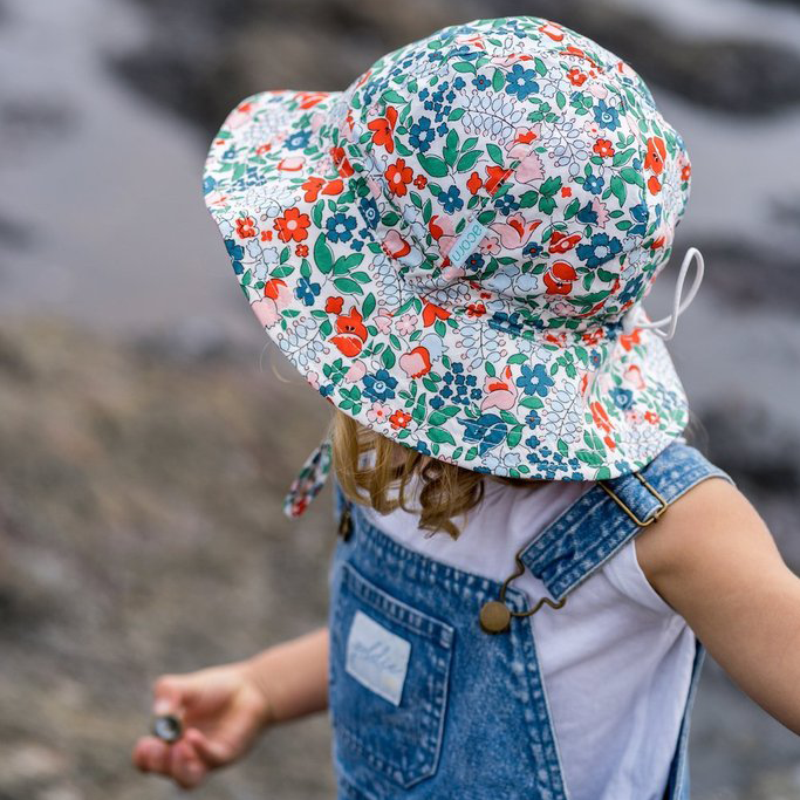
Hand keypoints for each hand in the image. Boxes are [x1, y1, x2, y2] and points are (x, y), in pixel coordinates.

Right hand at [132, 659, 273, 788]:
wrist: (249, 688)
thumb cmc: (215, 688)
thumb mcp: (187, 685)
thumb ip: (169, 691)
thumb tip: (159, 713)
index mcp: (169, 738)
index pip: (147, 759)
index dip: (143, 756)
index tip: (145, 743)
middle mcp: (184, 753)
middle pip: (163, 770)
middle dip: (156, 762)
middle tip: (158, 747)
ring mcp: (205, 757)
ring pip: (186, 780)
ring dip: (178, 768)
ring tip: (179, 747)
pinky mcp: (225, 754)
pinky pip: (211, 760)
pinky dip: (200, 750)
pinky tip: (194, 736)